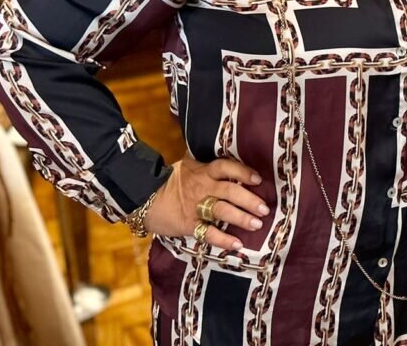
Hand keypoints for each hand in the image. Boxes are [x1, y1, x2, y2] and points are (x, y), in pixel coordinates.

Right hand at [145, 155, 269, 250]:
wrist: (142, 198)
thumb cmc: (170, 181)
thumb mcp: (188, 166)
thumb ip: (207, 166)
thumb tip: (230, 161)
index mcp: (203, 171)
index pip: (226, 167)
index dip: (243, 172)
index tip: (258, 179)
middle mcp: (202, 187)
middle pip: (229, 191)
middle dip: (249, 200)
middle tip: (265, 209)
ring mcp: (195, 206)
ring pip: (222, 210)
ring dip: (241, 218)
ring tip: (257, 225)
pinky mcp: (188, 224)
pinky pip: (208, 233)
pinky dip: (223, 239)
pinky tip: (237, 244)